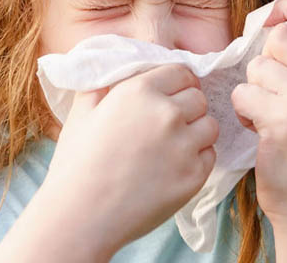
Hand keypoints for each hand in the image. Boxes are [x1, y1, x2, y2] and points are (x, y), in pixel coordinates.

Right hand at [41, 64, 218, 256]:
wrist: (80, 216)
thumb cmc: (76, 164)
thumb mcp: (82, 111)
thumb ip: (103, 84)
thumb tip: (116, 69)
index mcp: (139, 91)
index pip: (181, 72)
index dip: (178, 83)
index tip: (172, 95)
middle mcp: (166, 113)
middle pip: (199, 98)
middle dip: (188, 107)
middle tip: (170, 124)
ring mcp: (183, 145)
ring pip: (209, 126)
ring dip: (196, 132)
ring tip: (173, 146)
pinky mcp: (194, 176)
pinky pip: (210, 156)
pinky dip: (197, 159)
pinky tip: (173, 168)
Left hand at [230, 0, 286, 221]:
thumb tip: (271, 21)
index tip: (271, 18)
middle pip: (281, 36)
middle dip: (264, 62)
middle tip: (271, 92)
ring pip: (258, 67)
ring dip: (253, 90)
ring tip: (268, 116)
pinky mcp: (285, 119)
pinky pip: (244, 93)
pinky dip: (243, 111)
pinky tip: (260, 130)